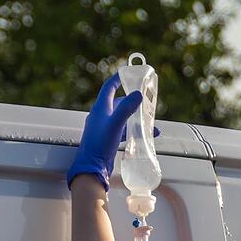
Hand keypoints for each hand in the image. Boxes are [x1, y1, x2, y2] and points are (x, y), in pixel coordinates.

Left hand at [67, 74, 142, 189]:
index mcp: (100, 109)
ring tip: (148, 119)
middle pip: (117, 102)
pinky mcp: (108, 139)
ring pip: (122, 117)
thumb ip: (126, 108)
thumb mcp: (116, 124)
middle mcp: (101, 116)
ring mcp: (104, 128)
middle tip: (144, 98)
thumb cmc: (100, 145)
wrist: (92, 167)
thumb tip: (137, 94)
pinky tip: (145, 135)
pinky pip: (123, 130)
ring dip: (135, 117)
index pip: (109, 88)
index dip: (118, 79)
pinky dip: (133, 130)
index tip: (127, 73)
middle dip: (131, 100)